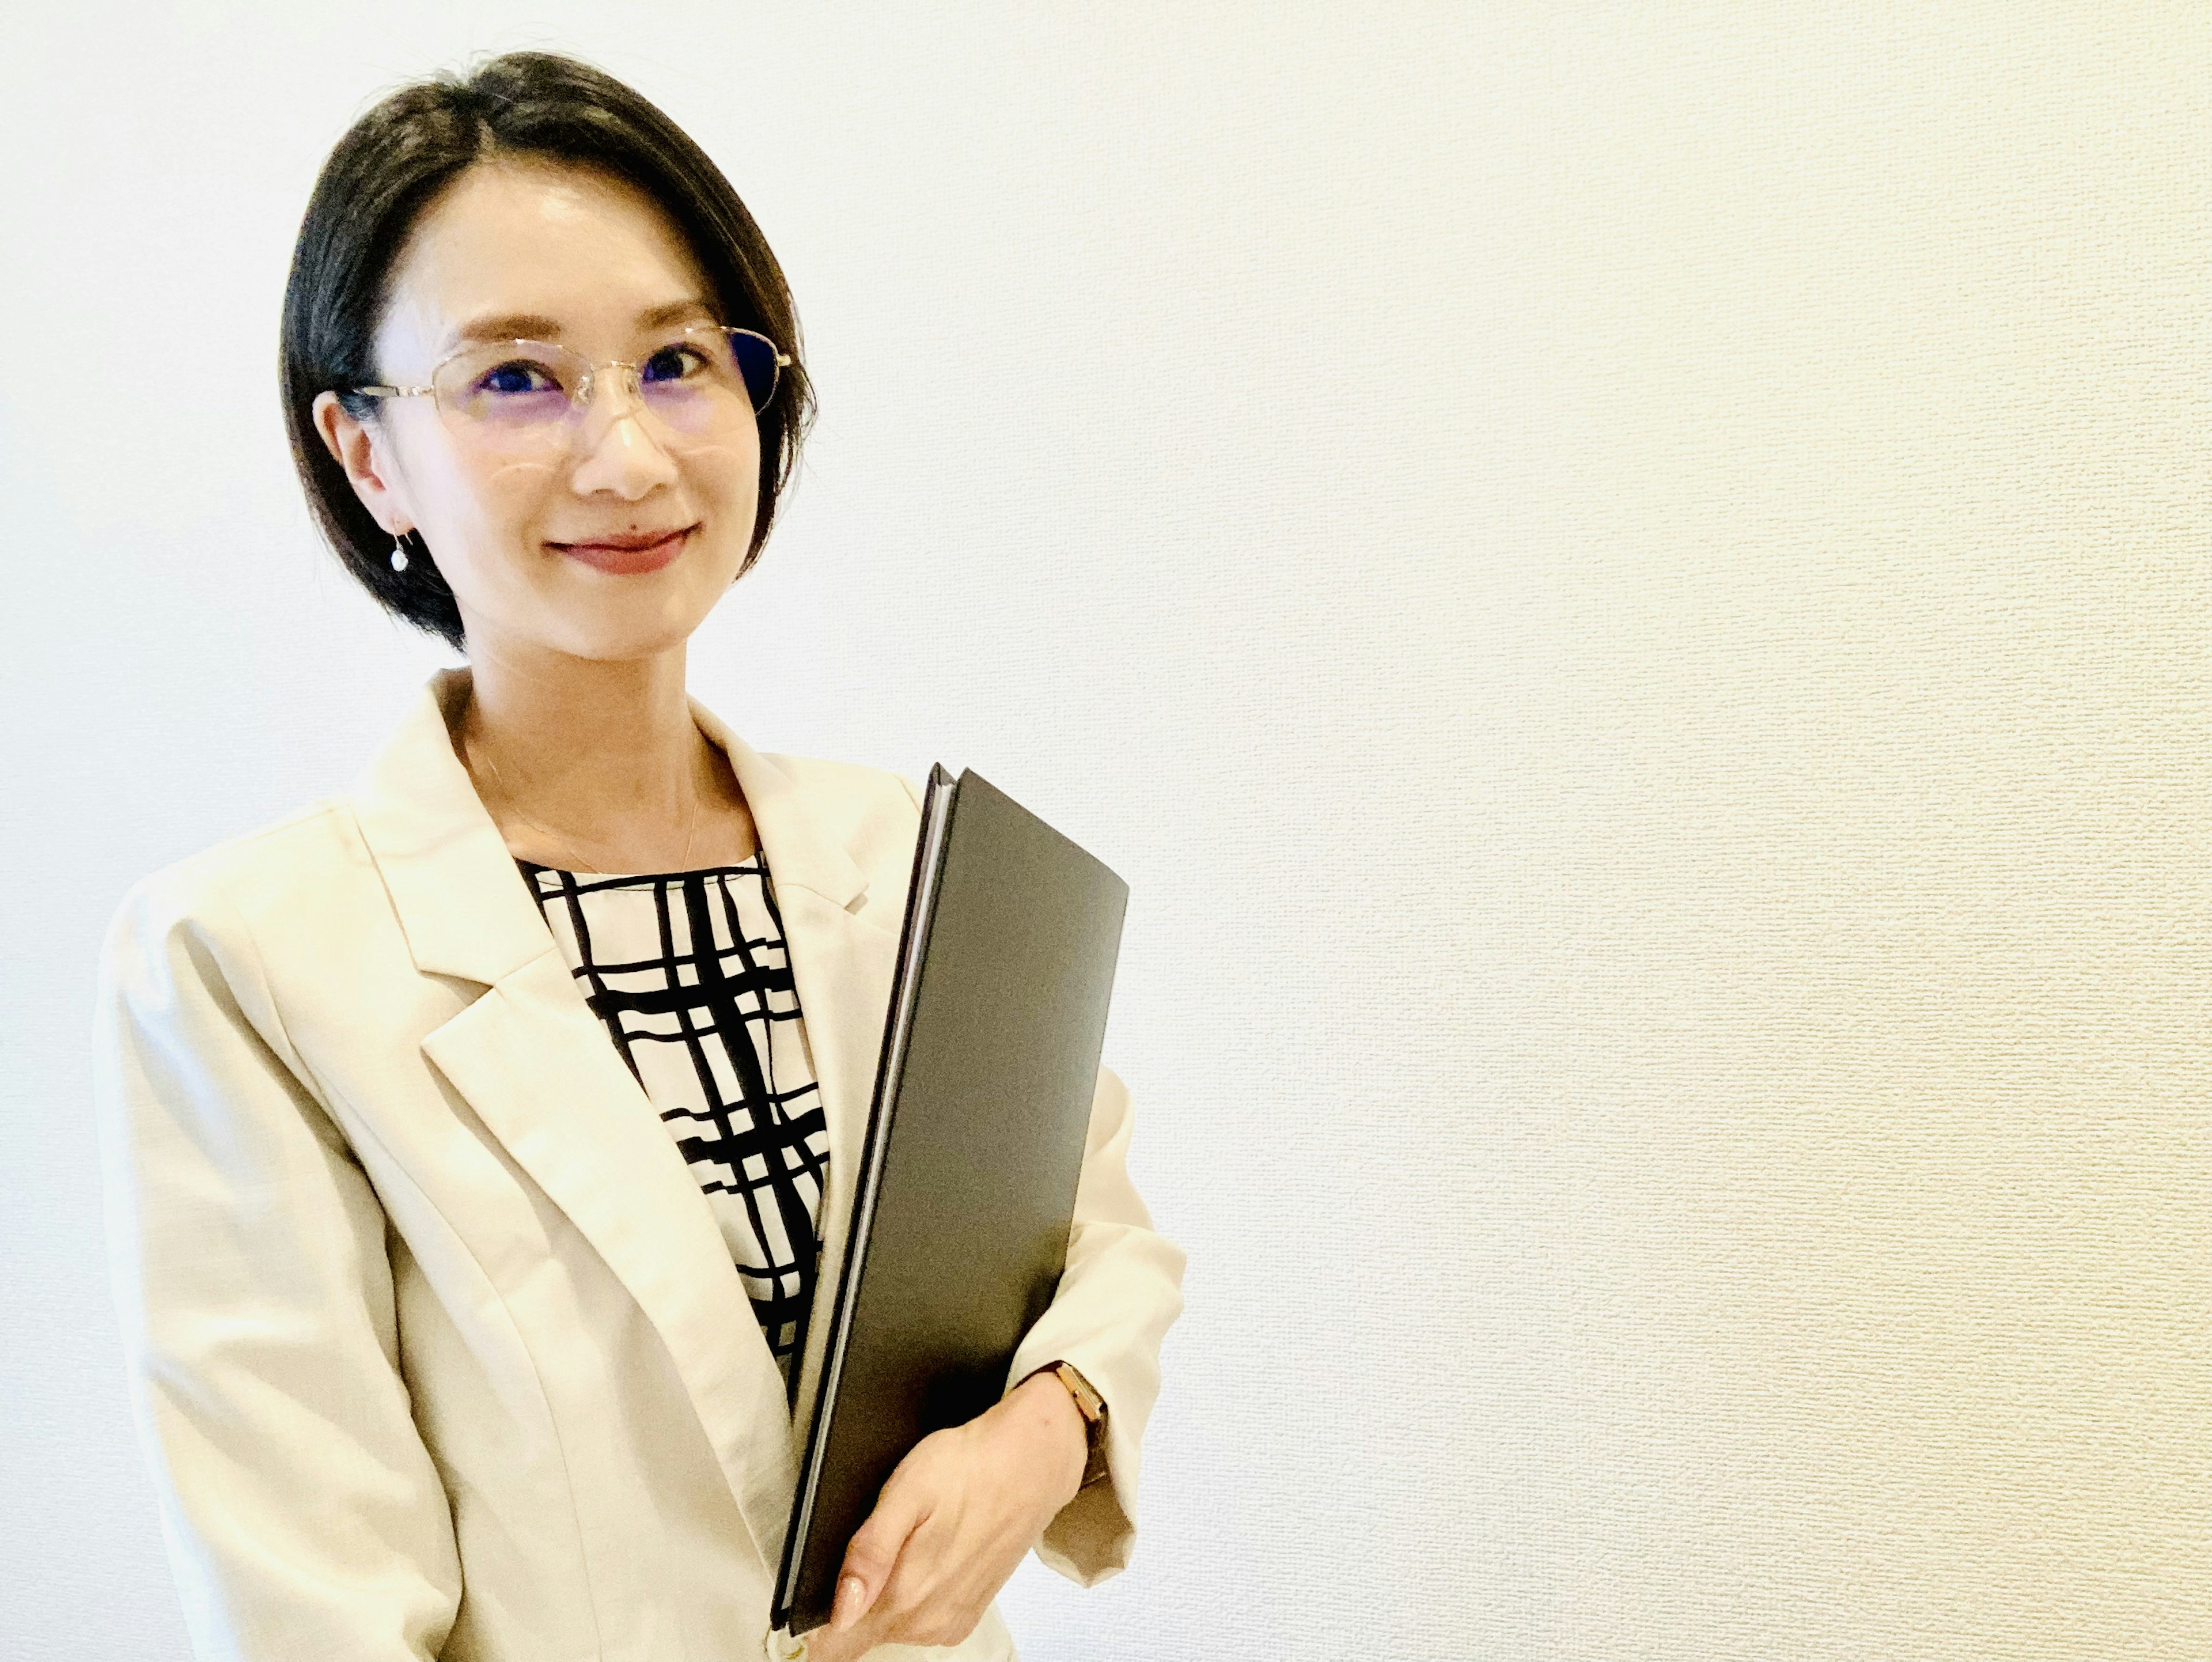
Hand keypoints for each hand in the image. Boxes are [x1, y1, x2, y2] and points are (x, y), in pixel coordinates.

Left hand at [799, 1372, 1088, 1660]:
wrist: (1030, 1463)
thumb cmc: (969, 1468)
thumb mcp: (906, 1492)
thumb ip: (869, 1554)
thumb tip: (839, 1611)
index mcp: (904, 1595)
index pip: (837, 1645)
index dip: (817, 1625)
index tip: (822, 1594)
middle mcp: (927, 1621)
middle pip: (861, 1632)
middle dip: (856, 1596)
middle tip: (878, 1541)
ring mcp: (949, 1622)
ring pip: (890, 1625)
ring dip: (886, 1592)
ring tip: (908, 1538)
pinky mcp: (965, 1615)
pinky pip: (919, 1619)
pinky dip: (914, 1591)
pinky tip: (929, 1551)